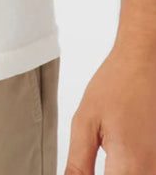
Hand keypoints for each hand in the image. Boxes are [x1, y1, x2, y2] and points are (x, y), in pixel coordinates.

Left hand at [66, 41, 155, 173]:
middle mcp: (151, 169)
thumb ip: (78, 164)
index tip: (82, 170)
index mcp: (130, 164)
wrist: (142, 63)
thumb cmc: (117, 84)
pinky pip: (143, 169)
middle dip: (107, 173)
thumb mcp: (85, 122)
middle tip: (93, 155)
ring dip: (116, 170)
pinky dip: (127, 167)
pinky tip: (117, 153)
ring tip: (107, 148)